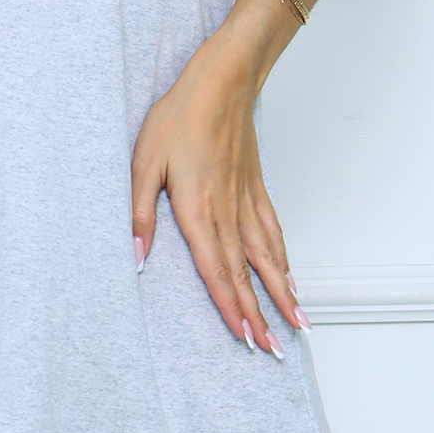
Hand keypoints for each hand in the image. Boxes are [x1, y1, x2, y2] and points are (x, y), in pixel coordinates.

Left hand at [130, 32, 306, 355]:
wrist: (221, 81)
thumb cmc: (179, 117)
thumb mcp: (143, 162)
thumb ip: (139, 213)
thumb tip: (136, 258)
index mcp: (198, 210)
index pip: (216, 270)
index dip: (231, 308)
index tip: (245, 339)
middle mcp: (228, 212)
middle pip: (246, 273)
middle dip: (261, 316)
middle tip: (275, 351)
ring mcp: (247, 201)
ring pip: (268, 257)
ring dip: (282, 294)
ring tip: (297, 325)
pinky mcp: (256, 188)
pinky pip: (273, 233)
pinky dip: (284, 259)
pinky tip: (291, 276)